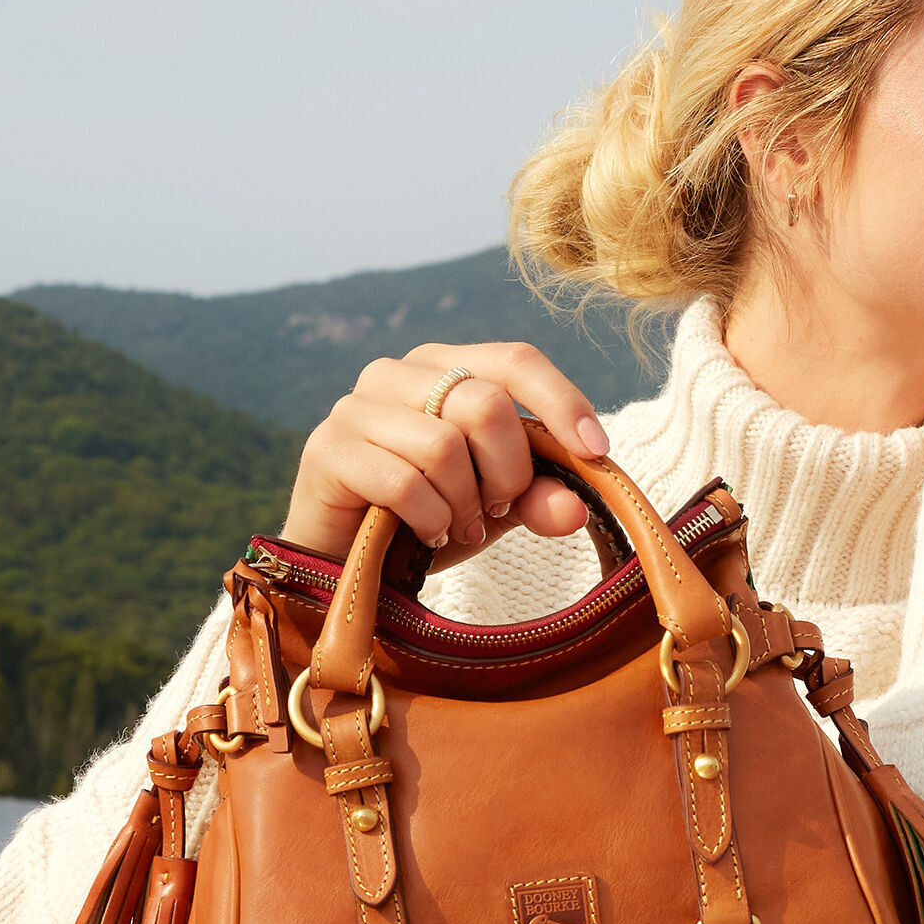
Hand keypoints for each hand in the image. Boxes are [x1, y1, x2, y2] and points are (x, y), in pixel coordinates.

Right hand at [281, 342, 610, 563]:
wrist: (344, 563)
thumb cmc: (424, 521)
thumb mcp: (496, 508)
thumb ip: (538, 497)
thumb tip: (577, 508)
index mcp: (443, 366)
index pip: (516, 360)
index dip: (562, 402)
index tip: (596, 452)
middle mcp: (395, 372)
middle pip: (487, 404)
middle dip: (508, 473)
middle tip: (496, 510)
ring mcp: (355, 407)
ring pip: (444, 445)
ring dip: (465, 504)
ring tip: (458, 527)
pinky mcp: (327, 450)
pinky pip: (404, 483)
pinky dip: (430, 520)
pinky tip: (426, 535)